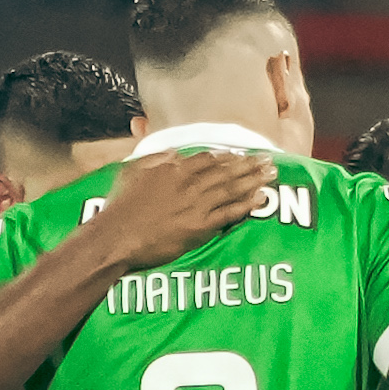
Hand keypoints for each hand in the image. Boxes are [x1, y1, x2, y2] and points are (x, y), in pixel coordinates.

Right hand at [78, 138, 277, 267]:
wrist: (116, 237)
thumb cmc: (120, 206)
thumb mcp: (133, 171)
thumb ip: (157, 158)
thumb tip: (175, 152)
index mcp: (173, 168)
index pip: (207, 158)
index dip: (226, 156)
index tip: (240, 154)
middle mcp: (188, 183)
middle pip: (225, 170)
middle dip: (249, 164)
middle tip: (268, 160)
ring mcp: (196, 204)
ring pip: (231, 188)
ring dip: (254, 180)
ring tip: (271, 174)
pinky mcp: (199, 226)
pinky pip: (229, 214)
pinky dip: (246, 205)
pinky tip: (261, 199)